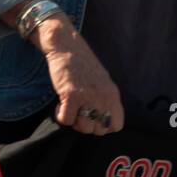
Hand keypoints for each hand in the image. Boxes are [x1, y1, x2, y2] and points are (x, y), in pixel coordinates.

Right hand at [33, 13, 123, 135]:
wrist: (67, 46)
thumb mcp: (102, 82)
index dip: (103, 127)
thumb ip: (106, 100)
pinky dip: (60, 115)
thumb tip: (102, 123)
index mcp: (113, 94)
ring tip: (69, 108)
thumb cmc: (82, 64)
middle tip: (77, 111)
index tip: (93, 118)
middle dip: (86, 124)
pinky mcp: (71, 95)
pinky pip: (66, 120)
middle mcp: (103, 97)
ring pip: (83, 127)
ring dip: (74, 121)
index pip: (116, 125)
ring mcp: (88, 96)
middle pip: (98, 130)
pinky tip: (59, 104)